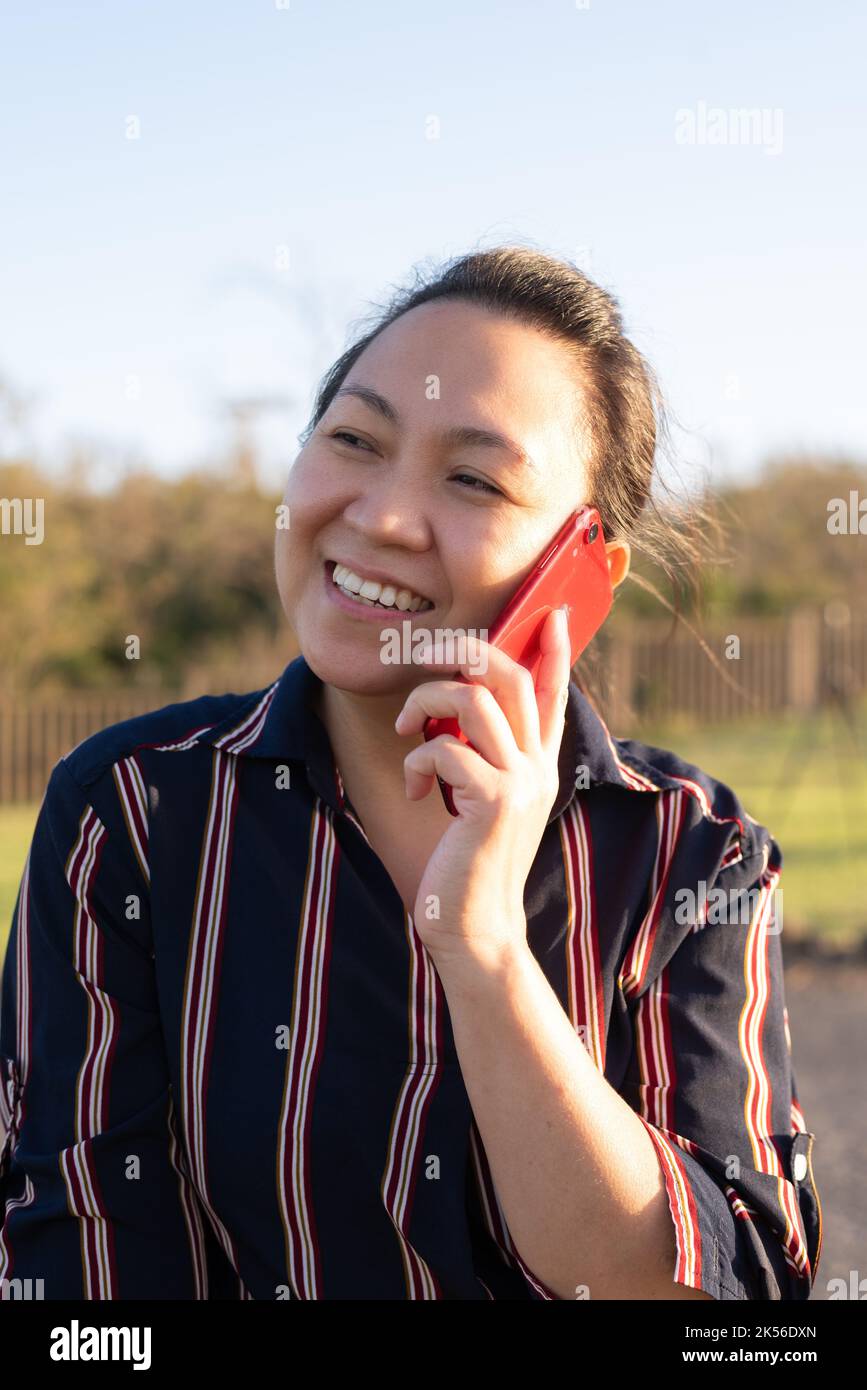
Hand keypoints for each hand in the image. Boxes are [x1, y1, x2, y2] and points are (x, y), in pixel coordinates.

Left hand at [393, 606, 572, 965]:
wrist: (475, 927)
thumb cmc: (469, 862)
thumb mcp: (485, 800)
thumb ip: (485, 756)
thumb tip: (460, 704)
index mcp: (539, 762)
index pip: (553, 691)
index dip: (552, 648)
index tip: (549, 612)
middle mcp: (538, 765)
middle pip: (509, 674)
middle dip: (457, 654)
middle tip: (422, 663)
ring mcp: (520, 781)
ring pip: (472, 698)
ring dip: (424, 702)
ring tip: (406, 730)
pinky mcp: (493, 801)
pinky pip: (444, 747)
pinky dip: (416, 760)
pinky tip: (415, 788)